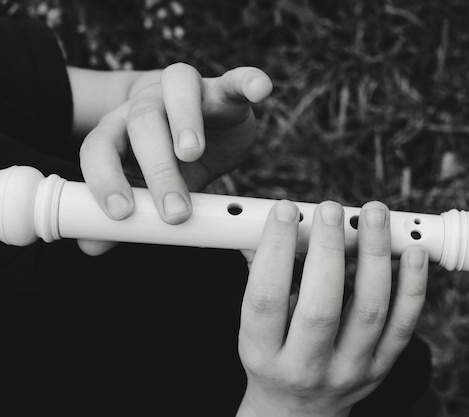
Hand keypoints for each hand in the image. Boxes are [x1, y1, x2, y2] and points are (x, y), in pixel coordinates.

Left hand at [77, 63, 271, 254]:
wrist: (203, 125)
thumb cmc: (173, 160)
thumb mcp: (152, 188)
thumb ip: (132, 211)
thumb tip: (93, 245)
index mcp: (121, 130)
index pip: (100, 147)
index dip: (105, 178)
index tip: (122, 214)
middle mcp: (149, 103)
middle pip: (142, 123)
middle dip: (156, 170)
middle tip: (175, 212)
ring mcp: (187, 91)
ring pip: (179, 89)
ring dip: (185, 121)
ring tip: (192, 154)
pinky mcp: (226, 89)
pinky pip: (236, 79)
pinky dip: (248, 81)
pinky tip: (259, 90)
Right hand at [237, 200, 428, 416]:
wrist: (298, 410)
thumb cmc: (274, 356)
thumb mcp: (255, 326)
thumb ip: (262, 273)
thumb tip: (267, 222)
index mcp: (263, 353)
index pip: (265, 298)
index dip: (274, 249)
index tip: (285, 211)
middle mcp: (305, 367)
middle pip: (321, 307)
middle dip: (328, 250)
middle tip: (332, 210)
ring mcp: (349, 369)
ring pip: (369, 311)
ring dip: (375, 257)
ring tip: (375, 215)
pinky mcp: (381, 367)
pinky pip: (403, 325)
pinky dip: (412, 286)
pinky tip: (412, 253)